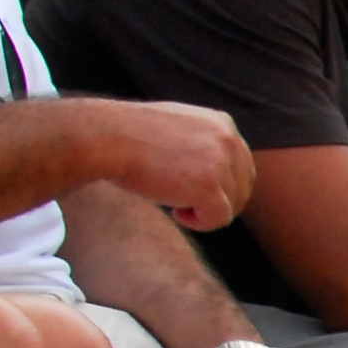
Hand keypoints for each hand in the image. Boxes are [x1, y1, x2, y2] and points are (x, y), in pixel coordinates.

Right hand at [72, 97, 251, 229]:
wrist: (105, 137)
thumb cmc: (129, 136)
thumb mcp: (177, 128)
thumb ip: (204, 144)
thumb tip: (220, 174)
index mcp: (223, 124)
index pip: (241, 165)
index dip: (219, 184)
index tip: (189, 186)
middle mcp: (229, 140)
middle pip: (242, 187)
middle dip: (217, 200)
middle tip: (183, 201)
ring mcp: (222, 163)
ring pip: (233, 206)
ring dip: (204, 210)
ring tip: (173, 202)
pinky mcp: (210, 187)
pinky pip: (220, 219)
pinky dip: (200, 223)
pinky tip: (176, 213)